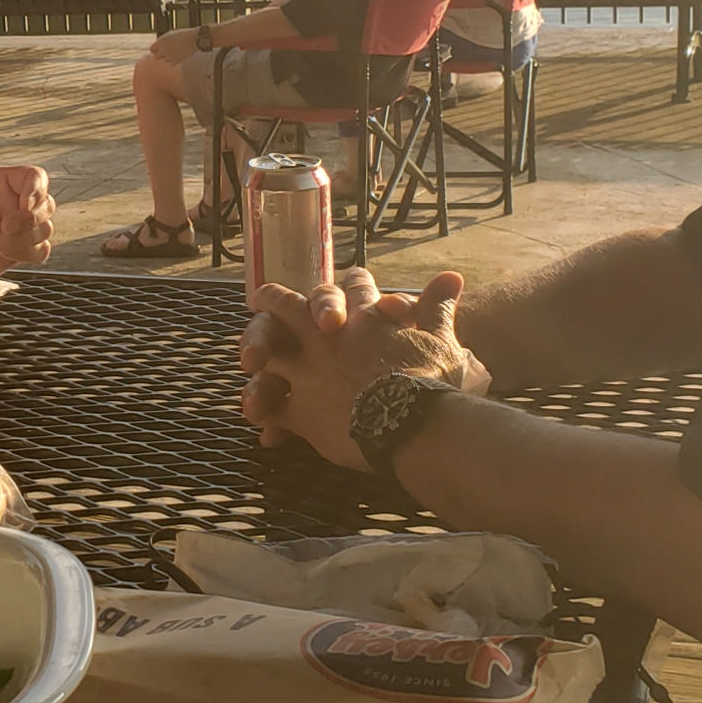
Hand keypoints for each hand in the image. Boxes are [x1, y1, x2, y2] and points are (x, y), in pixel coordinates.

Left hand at [0, 163, 54, 273]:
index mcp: (1, 182)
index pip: (34, 177)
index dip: (36, 189)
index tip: (23, 203)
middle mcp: (15, 202)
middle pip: (47, 204)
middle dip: (30, 219)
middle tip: (6, 227)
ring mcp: (22, 228)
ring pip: (45, 229)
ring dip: (24, 239)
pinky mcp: (22, 250)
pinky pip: (41, 251)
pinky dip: (28, 253)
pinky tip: (5, 253)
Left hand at [238, 267, 488, 462]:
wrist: (414, 421)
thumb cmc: (432, 378)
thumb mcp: (440, 337)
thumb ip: (438, 306)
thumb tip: (453, 277)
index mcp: (362, 319)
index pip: (350, 288)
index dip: (345, 285)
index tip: (336, 283)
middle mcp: (327, 338)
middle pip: (289, 308)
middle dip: (273, 300)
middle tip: (259, 297)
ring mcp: (308, 373)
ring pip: (270, 355)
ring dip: (257, 355)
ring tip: (248, 360)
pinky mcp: (301, 411)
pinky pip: (274, 411)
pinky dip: (268, 417)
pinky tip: (263, 425)